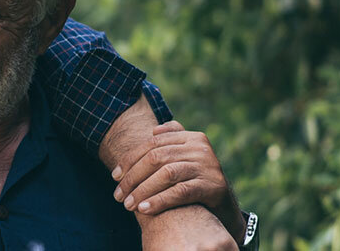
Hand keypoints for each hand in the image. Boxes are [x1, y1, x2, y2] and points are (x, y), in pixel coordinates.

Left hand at [113, 121, 244, 242]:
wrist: (225, 203)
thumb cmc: (196, 179)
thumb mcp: (185, 157)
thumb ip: (171, 141)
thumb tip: (153, 130)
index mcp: (191, 136)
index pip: (153, 143)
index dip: (130, 159)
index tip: (114, 176)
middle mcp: (200, 147)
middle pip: (157, 158)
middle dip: (133, 177)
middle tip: (119, 196)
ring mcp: (208, 166)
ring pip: (167, 174)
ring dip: (143, 190)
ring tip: (129, 205)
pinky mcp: (213, 186)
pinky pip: (180, 192)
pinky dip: (160, 200)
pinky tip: (145, 209)